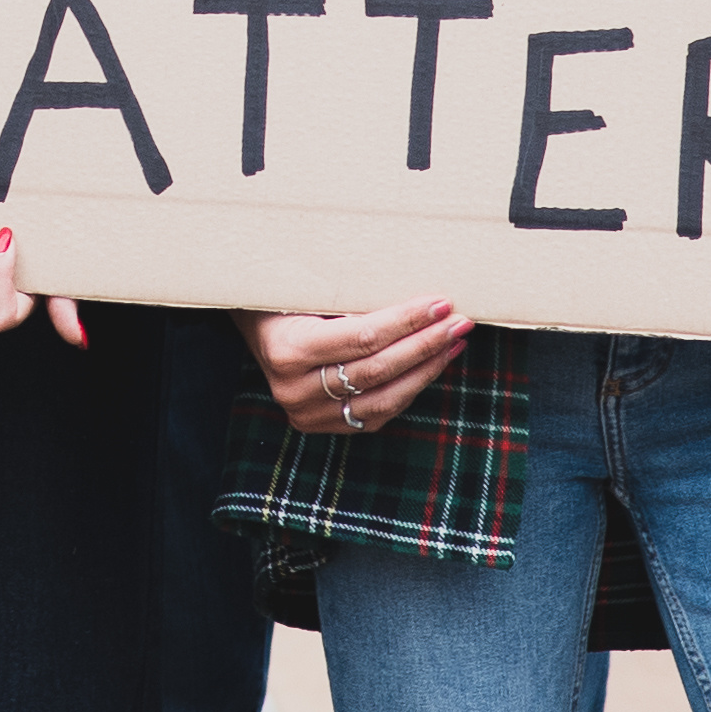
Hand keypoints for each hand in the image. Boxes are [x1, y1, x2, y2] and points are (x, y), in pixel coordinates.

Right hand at [248, 299, 469, 439]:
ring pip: (385, 399)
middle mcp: (295, 390)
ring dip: (426, 370)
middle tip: (459, 322)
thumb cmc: (280, 295)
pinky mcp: (324, 426)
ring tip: (453, 343)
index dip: (406, 322)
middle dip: (425, 344)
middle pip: (378, 369)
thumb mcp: (301, 285)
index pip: (362, 337)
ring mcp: (309, 414)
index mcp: (287, 350)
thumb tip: (412, 286)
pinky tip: (431, 365)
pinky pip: (379, 413)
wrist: (251, 326)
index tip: (440, 304)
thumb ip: (345, 292)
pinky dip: (410, 389)